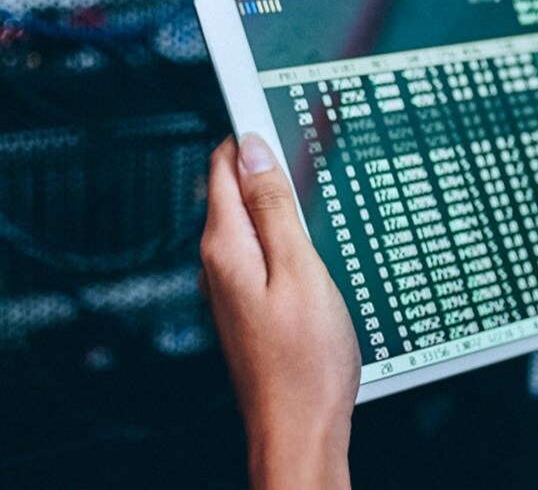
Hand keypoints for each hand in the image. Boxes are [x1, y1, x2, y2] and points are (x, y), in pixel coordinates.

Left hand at [200, 134, 358, 489]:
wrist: (300, 430)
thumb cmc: (305, 364)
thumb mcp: (301, 271)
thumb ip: (274, 209)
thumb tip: (253, 152)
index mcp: (226, 248)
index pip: (224, 165)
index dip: (251, 133)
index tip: (277, 108)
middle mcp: (218, 265)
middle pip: (236, 190)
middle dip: (269, 164)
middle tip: (312, 145)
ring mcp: (231, 288)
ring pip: (252, 221)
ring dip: (280, 201)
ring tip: (319, 190)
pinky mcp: (249, 306)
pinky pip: (262, 252)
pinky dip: (285, 236)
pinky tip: (315, 244)